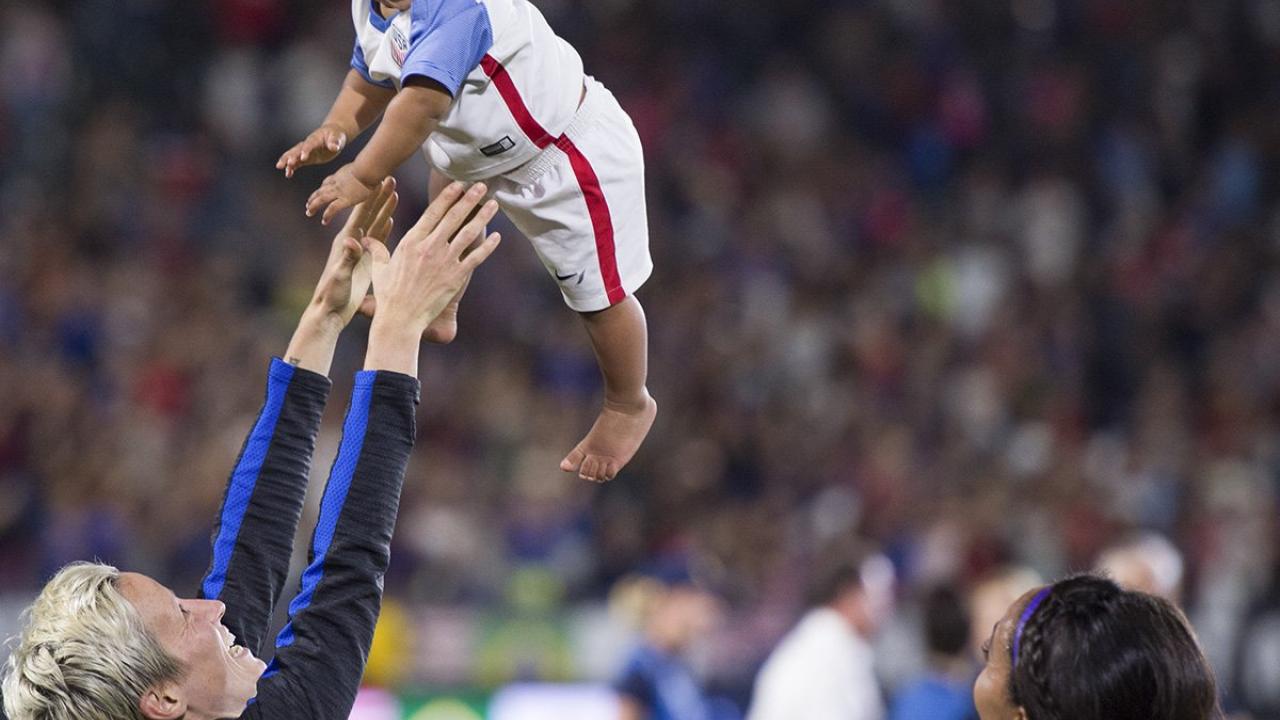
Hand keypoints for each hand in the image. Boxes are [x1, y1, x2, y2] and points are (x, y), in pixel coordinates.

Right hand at [276, 124, 348, 177]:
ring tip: (280, 167)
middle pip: (297, 149)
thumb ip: (335, 142)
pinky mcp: (306, 157)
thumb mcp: (338, 137)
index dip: (306, 151)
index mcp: (315, 139)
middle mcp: (307, 144)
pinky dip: (292, 167)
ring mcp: (305, 150)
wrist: (333, 134)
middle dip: (291, 156)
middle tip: (286, 163)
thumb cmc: (336, 135)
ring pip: (294, 155)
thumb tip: (334, 147)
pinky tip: (287, 174)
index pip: (309, 145)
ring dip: (287, 160)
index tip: (302, 158)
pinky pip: (297, 162)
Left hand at [307, 164, 379, 225]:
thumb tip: (372, 169)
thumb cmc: (370, 165)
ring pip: (321, 199)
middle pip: (321, 191)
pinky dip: (327, 215)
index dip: (322, 188)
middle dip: (313, 198)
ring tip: (308, 213)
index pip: (328, 182)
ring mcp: (339, 191)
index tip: (320, 191)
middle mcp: (336, 183)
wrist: (367, 168)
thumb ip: (364, 169)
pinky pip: (332, 209)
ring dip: (313, 206)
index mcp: (340, 174)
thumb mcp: (363, 166)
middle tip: (307, 204)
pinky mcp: (344, 200)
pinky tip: (324, 221)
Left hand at [307, 176, 397, 326]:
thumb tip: (353, 241)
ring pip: (375, 224)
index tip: (381, 182)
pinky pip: (376, 240)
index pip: (361, 214)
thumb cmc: (332, 295)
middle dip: (380, 196)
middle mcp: (352, 241)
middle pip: (369, 213)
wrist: (329, 311)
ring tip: (394, 193)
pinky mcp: (365, 261)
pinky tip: (391, 219)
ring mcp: (359, 251)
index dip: (371, 197)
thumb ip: (347, 258)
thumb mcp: (340, 276)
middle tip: (390, 179)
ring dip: (384, 208)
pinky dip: (384, 227)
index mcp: (346, 241)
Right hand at [363, 182, 500, 372]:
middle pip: (453, 217)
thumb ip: (377, 250)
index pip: (433, 213)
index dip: (447, 197)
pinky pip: (476, 257)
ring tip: (493, 204)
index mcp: (412, 241)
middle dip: (469, 199)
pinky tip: (497, 236)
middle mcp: (430, 247)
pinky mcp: (456, 277)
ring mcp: (445, 261)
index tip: (458, 184)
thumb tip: (366, 240)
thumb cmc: (388, 295)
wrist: (401, 318)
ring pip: (468, 233)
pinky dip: (488, 246)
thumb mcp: (380, 268)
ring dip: (483, 217)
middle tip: (481, 185)